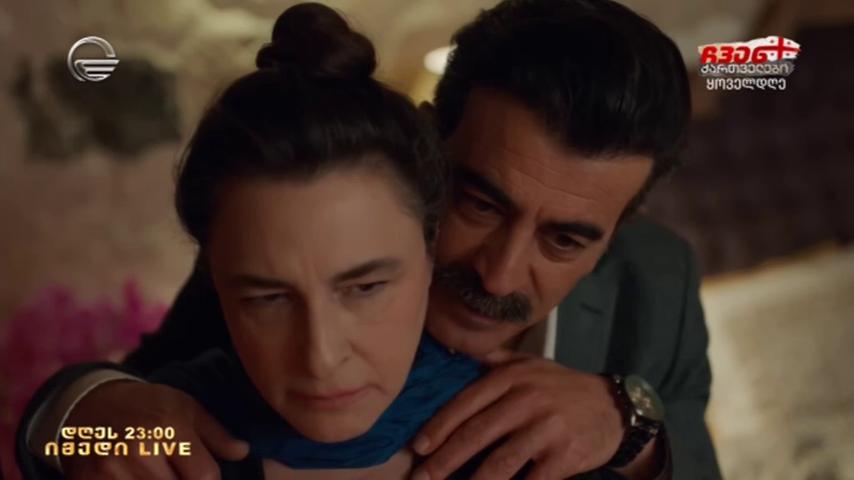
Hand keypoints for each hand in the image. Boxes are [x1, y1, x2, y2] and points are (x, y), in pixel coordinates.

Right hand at [62, 380, 248, 479]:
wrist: (88, 405)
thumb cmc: (146, 406)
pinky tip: (139, 476)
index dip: (209, 479)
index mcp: (168, 428)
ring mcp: (111, 472)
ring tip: (160, 471)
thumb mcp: (184, 408)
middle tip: (179, 470)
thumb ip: (216, 434)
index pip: (205, 476)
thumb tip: (243, 452)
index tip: (204, 475)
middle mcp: (139, 450)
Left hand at [410, 354, 623, 479]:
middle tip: (420, 479)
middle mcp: (526, 400)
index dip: (439, 427)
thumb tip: (457, 352)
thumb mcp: (530, 364)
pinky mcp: (565, 456)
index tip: (418, 447)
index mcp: (511, 378)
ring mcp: (547, 429)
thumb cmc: (563, 387)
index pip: (466, 403)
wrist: (614, 408)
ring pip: (500, 462)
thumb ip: (495, 361)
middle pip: (477, 434)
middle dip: (444, 461)